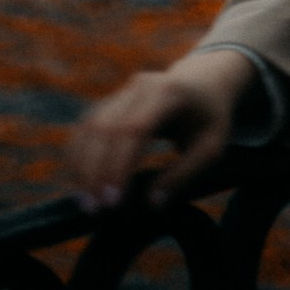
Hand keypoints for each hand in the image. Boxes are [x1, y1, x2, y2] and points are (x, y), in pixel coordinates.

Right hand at [67, 48, 259, 211]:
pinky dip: (78, 153)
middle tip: (95, 210)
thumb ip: (184, 174)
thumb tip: (152, 203)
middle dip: (95, 171)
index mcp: (169, 94)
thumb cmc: (210, 117)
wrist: (205, 80)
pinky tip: (79, 181)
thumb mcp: (212, 147)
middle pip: (106, 127)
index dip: (119, 165)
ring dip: (81, 165)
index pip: (135, 129)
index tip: (114, 201)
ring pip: (90, 126)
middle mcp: (141, 86)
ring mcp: (123, 91)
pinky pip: (86, 125)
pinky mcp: (112, 100)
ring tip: (85, 202)